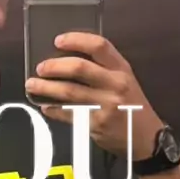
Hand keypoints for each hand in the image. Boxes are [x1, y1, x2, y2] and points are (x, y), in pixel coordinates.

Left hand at [25, 32, 162, 158]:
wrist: (147, 139)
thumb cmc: (132, 106)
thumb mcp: (126, 81)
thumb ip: (104, 69)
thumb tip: (68, 59)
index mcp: (122, 69)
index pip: (99, 46)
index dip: (76, 40)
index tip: (58, 40)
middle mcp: (115, 84)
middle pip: (79, 68)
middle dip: (54, 66)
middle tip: (40, 67)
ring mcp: (105, 105)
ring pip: (69, 92)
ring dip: (46, 88)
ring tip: (32, 84)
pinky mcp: (96, 124)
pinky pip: (68, 114)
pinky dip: (53, 109)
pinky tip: (46, 106)